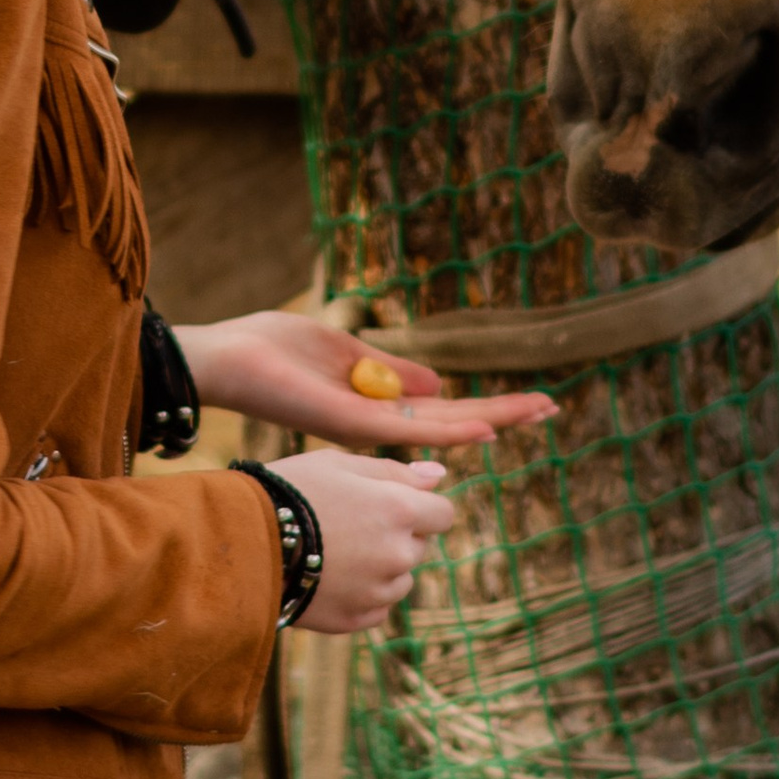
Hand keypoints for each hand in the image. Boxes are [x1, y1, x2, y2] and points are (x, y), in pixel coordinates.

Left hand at [179, 308, 555, 452]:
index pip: (444, 410)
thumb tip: (438, 380)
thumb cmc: (271, 350)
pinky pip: (411, 428)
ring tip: (538, 410)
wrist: (226, 360)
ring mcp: (369, 428)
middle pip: (454, 423)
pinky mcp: (354, 426)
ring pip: (444, 428)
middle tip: (552, 407)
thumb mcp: (343, 349)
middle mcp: (379, 423)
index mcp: (377, 404)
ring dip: (492, 418)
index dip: (487, 406)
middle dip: (503, 415)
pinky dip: (451, 428)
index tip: (529, 401)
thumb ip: (389, 367)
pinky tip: (485, 427)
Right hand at [276, 451, 457, 633]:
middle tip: (349, 525)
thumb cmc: (290, 491)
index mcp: (400, 510)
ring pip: (400, 579)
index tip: (389, 504)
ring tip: (335, 553)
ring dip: (381, 567)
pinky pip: (376, 607)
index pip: (443, 514)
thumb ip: (395, 471)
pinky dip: (362, 594)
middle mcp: (398, 554)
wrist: (242, 542)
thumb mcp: (340, 464)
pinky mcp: (357, 619)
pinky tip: (329, 577)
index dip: (419, 506)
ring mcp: (379, 592)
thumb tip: (439, 476)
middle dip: (396, 535)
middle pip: (420, 546)